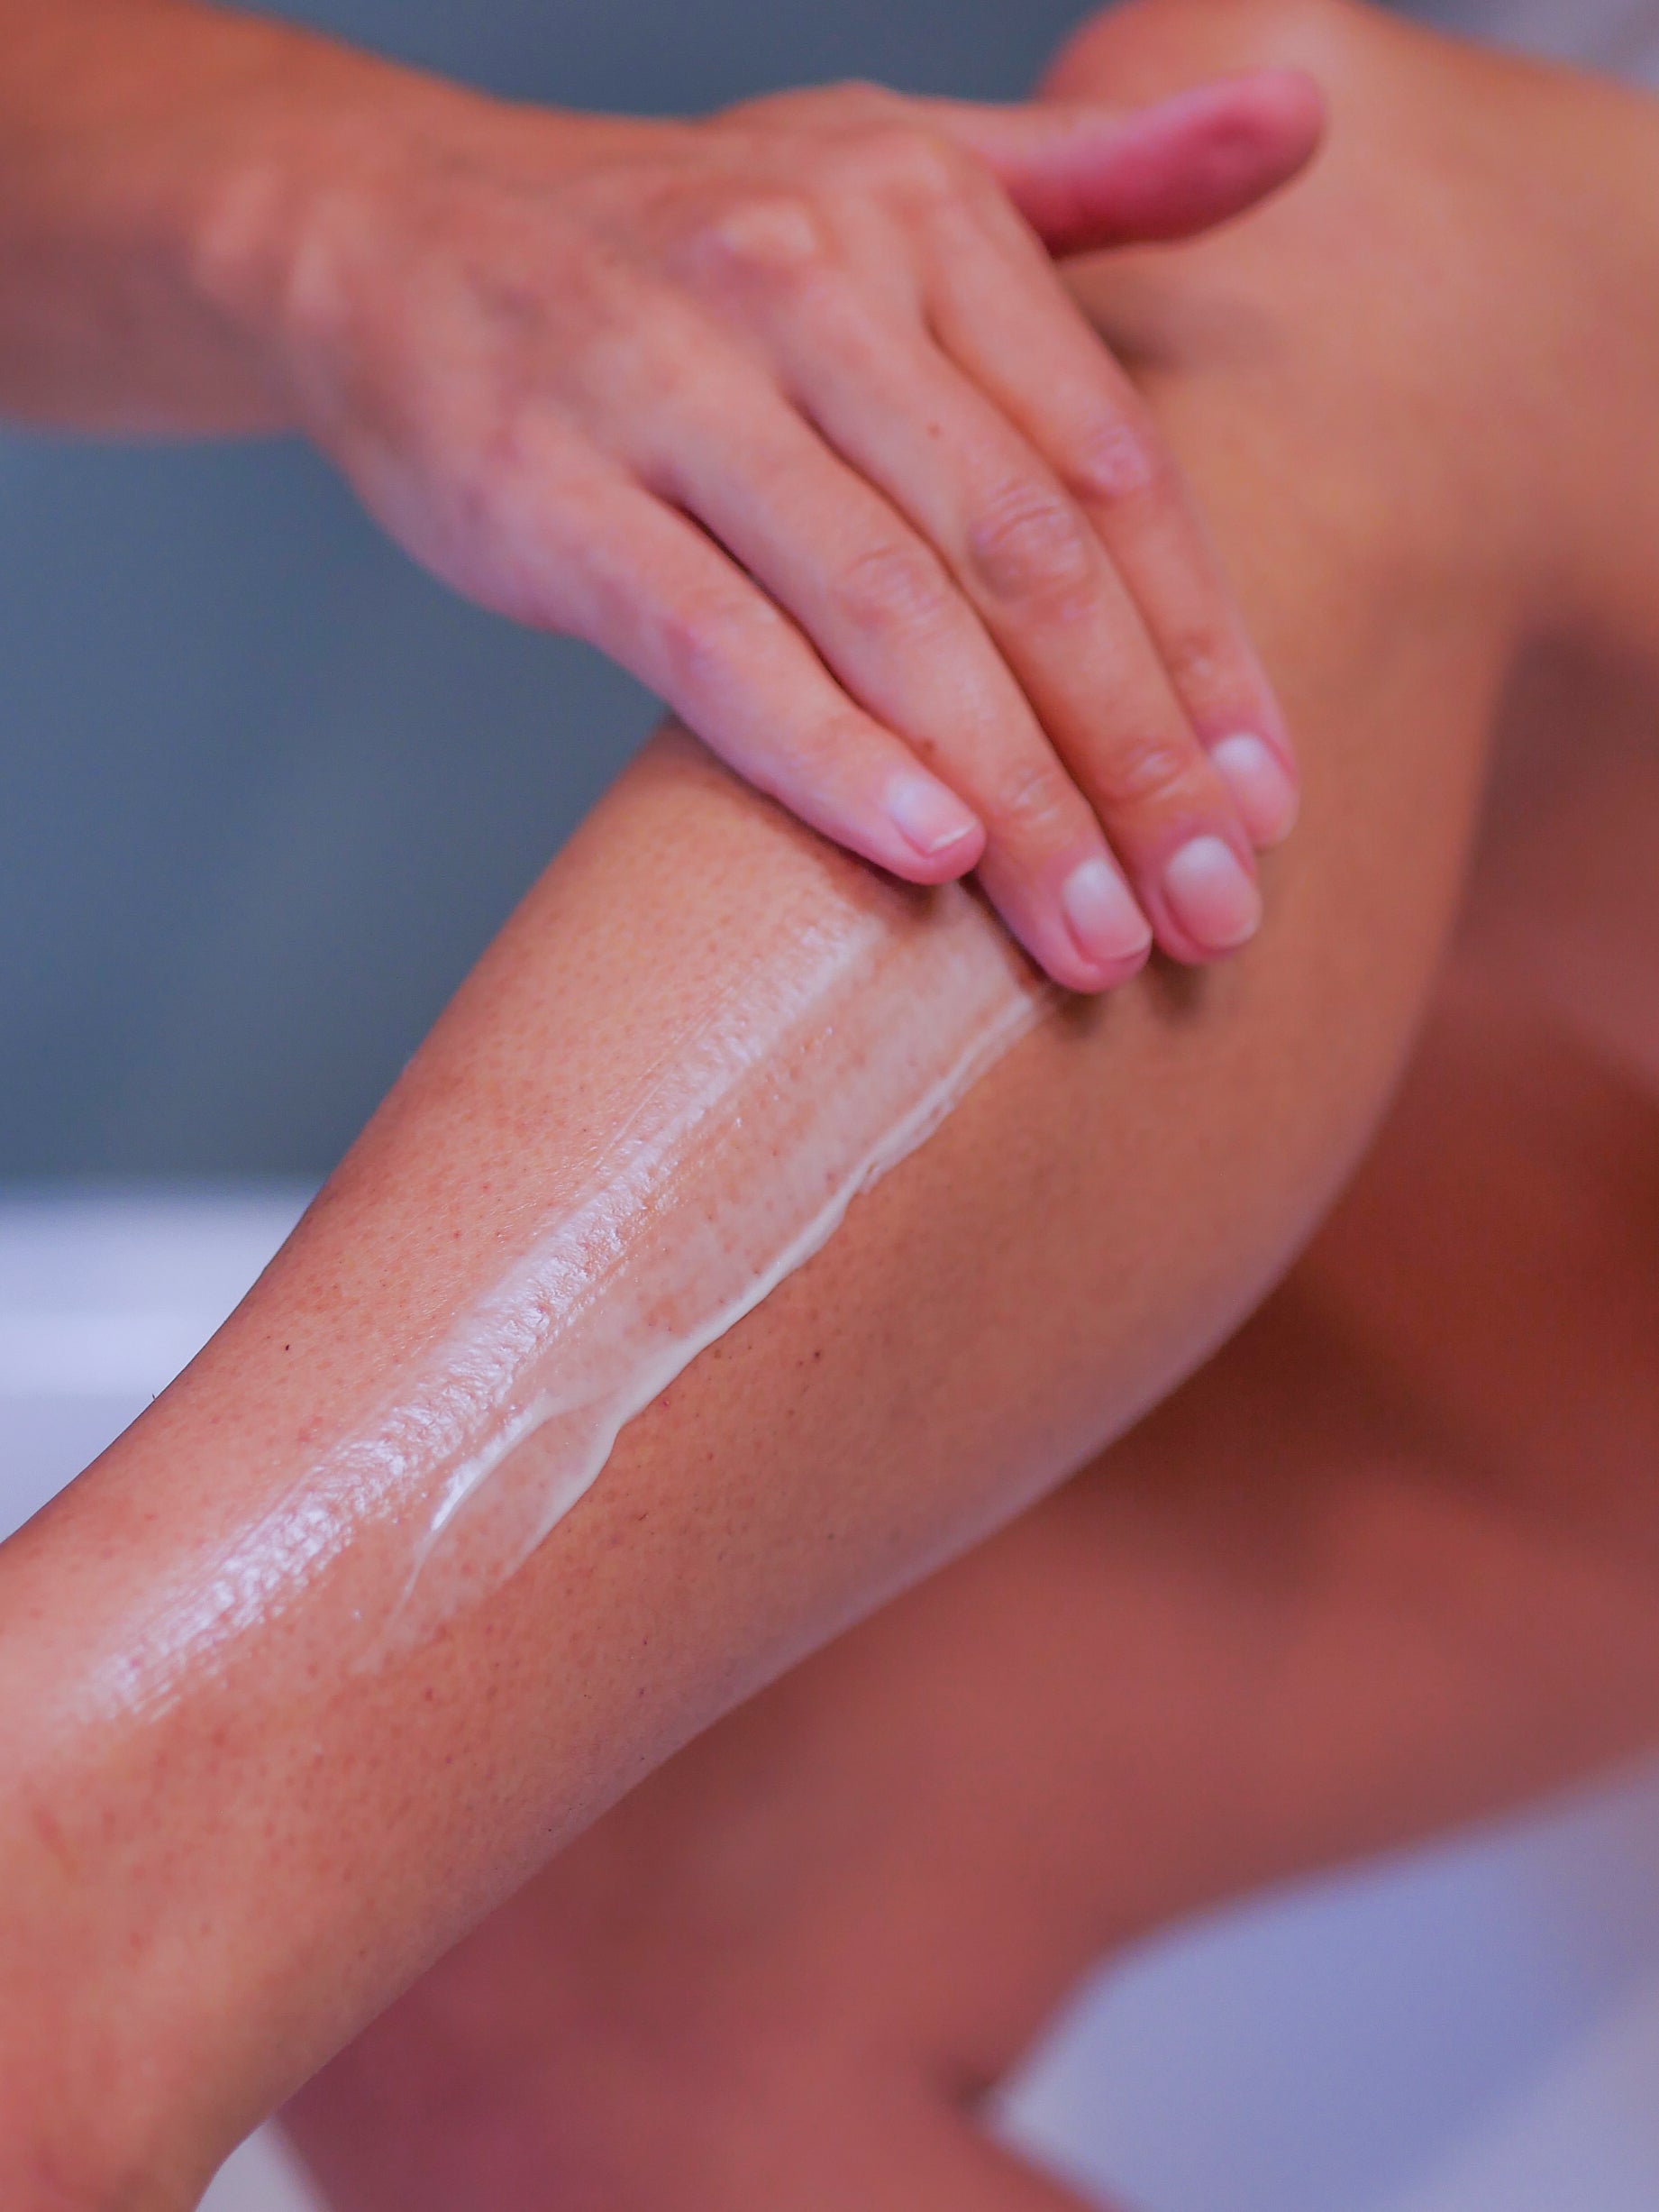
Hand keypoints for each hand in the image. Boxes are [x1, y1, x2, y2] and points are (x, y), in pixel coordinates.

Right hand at [262, 71, 1320, 988]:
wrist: (382, 231)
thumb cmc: (673, 242)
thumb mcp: (884, 157)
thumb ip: (1093, 176)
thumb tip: (1306, 120)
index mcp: (919, 213)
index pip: (1108, 463)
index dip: (1203, 644)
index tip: (1265, 799)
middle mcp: (808, 280)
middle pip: (1022, 554)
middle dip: (1135, 755)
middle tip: (1211, 911)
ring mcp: (667, 384)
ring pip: (887, 613)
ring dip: (1013, 794)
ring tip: (1095, 936)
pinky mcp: (546, 491)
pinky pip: (711, 643)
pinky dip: (827, 753)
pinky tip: (930, 853)